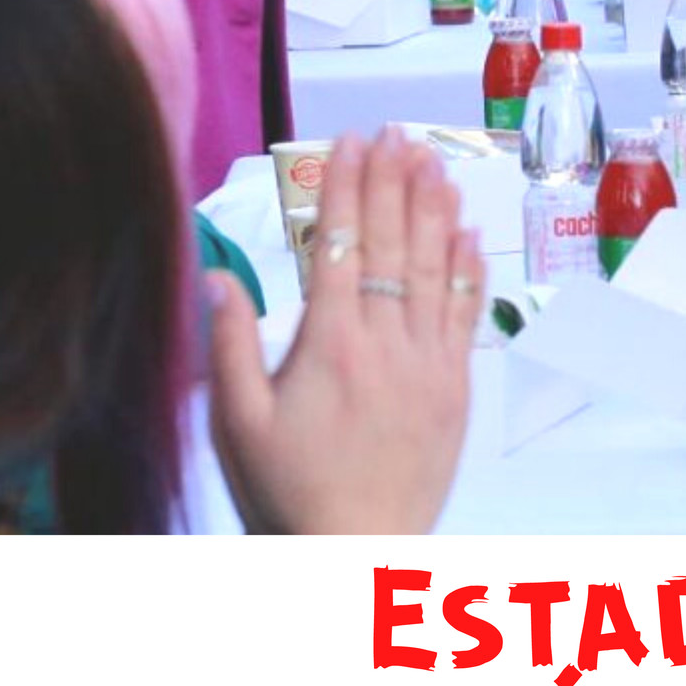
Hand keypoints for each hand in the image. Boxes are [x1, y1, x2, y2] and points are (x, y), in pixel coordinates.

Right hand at [208, 128, 485, 533]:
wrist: (359, 553)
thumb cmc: (287, 491)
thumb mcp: (238, 423)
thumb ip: (231, 344)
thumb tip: (219, 273)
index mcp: (328, 344)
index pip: (339, 244)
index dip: (345, 186)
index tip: (351, 142)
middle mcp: (386, 342)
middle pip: (391, 243)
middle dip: (392, 181)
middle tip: (396, 132)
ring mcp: (429, 362)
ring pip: (433, 269)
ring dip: (434, 210)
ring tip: (434, 161)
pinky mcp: (457, 387)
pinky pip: (466, 314)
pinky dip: (466, 268)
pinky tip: (466, 233)